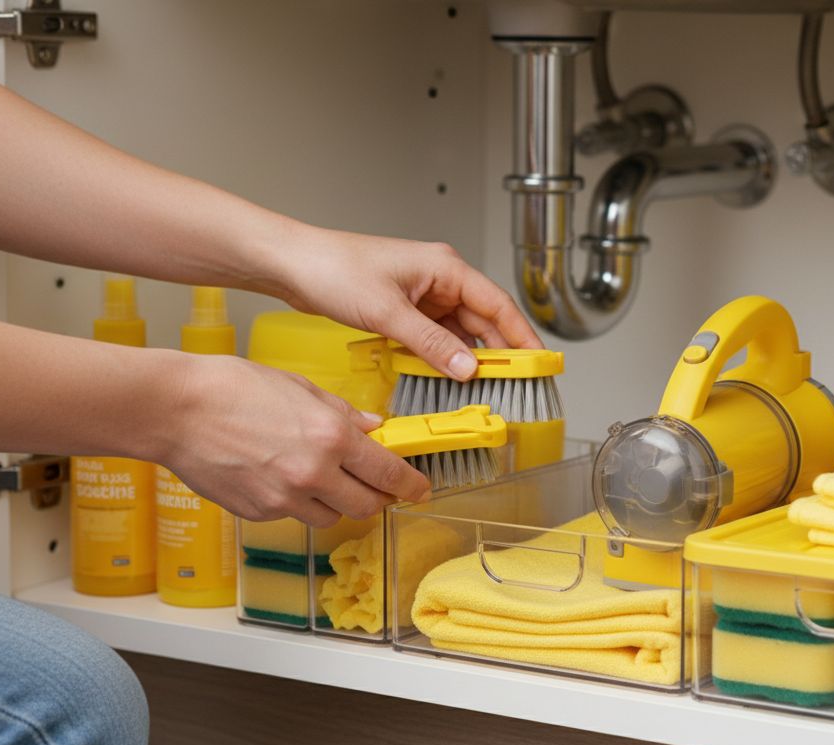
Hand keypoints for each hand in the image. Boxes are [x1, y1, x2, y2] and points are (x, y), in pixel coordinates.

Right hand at [158, 354, 429, 526]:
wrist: (174, 409)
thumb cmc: (230, 387)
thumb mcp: (299, 387)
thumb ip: (341, 413)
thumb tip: (372, 428)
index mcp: (331, 436)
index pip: (388, 473)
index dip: (410, 485)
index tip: (420, 489)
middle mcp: (313, 472)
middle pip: (367, 506)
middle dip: (376, 498)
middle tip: (375, 487)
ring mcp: (285, 498)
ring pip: (331, 516)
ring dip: (335, 502)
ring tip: (317, 476)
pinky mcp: (259, 512)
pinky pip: (293, 515)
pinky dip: (296, 502)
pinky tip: (278, 476)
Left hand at [270, 226, 542, 378]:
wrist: (293, 264)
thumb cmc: (335, 269)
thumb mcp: (387, 312)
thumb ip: (430, 344)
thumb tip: (467, 369)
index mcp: (445, 268)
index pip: (498, 304)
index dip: (522, 335)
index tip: (540, 361)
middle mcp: (440, 279)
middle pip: (483, 320)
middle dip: (499, 353)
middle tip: (516, 386)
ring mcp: (422, 295)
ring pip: (459, 332)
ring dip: (469, 358)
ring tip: (484, 390)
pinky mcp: (405, 309)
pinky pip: (435, 337)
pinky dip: (442, 358)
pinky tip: (446, 379)